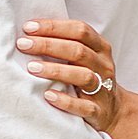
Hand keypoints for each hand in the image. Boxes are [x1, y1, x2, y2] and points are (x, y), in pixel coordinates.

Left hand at [17, 14, 119, 136]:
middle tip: (23, 44)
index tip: (28, 27)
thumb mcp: (86, 57)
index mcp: (101, 48)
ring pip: (83, 76)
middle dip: (48, 45)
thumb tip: (31, 33)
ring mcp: (103, 89)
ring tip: (32, 68)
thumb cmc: (90, 77)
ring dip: (56, 70)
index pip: (80, 30)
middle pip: (78, 50)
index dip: (54, 27)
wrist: (113, 110)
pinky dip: (66, 101)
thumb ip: (67, 44)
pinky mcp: (99, 111)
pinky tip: (48, 95)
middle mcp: (104, 66)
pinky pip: (84, 107)